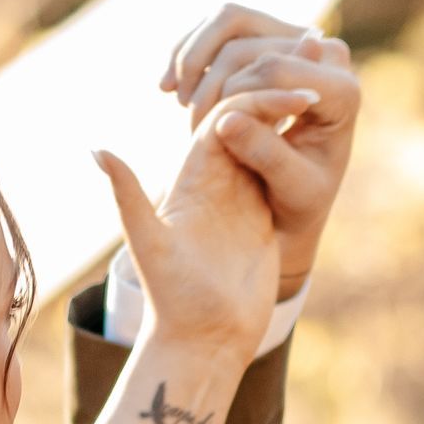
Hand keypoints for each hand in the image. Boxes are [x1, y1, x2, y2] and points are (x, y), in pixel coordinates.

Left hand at [97, 92, 300, 368]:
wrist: (201, 341)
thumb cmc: (173, 300)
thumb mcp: (147, 244)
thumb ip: (128, 195)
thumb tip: (95, 149)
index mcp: (191, 179)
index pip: (223, 119)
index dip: (256, 98)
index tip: (296, 93)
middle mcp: (215, 181)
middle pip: (247, 119)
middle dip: (277, 95)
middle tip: (320, 83)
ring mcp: (241, 197)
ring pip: (265, 140)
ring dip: (290, 116)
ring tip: (328, 93)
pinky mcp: (262, 217)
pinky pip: (279, 172)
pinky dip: (297, 148)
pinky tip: (325, 132)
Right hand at [163, 4, 360, 287]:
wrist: (300, 192)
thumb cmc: (300, 201)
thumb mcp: (291, 189)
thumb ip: (265, 155)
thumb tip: (225, 121)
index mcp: (343, 91)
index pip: (275, 69)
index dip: (231, 95)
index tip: (202, 131)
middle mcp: (328, 54)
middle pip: (249, 39)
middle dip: (208, 79)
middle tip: (187, 120)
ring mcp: (301, 37)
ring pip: (231, 20)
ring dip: (192, 56)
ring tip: (172, 96)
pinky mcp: (274, 34)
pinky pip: (222, 24)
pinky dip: (191, 49)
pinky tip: (169, 83)